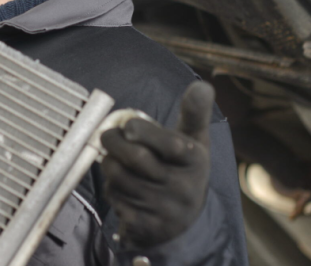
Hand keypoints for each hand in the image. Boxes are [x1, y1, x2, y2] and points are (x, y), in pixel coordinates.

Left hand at [101, 81, 213, 247]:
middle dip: (113, 141)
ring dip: (109, 164)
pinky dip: (111, 188)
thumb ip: (194, 113)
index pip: (170, 143)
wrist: (185, 224)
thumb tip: (202, 85)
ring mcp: (163, 209)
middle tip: (108, 135)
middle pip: (136, 158)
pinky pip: (115, 199)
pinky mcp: (144, 226)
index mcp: (196, 162)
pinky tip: (121, 185)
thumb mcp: (195, 143)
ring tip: (115, 159)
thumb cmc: (183, 170)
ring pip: (119, 177)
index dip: (143, 130)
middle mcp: (182, 188)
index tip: (129, 125)